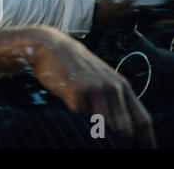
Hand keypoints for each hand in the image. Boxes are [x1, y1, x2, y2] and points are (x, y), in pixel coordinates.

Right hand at [26, 27, 155, 147]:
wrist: (50, 46)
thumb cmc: (72, 64)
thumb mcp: (99, 77)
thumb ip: (111, 97)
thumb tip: (120, 127)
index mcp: (121, 85)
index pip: (142, 120)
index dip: (145, 139)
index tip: (141, 148)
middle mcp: (111, 87)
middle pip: (125, 128)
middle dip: (118, 141)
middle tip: (108, 144)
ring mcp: (94, 89)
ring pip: (105, 126)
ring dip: (99, 136)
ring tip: (89, 136)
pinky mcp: (75, 91)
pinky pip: (82, 119)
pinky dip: (80, 128)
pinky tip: (75, 127)